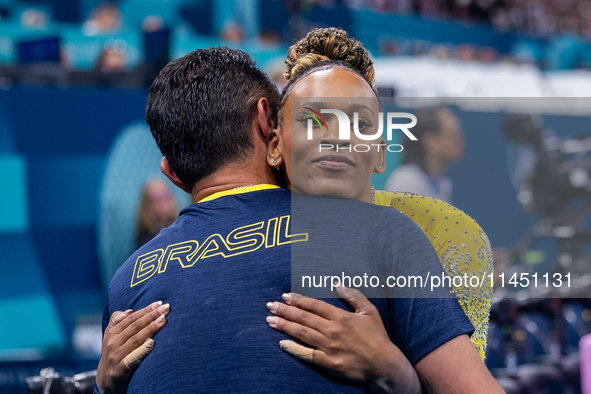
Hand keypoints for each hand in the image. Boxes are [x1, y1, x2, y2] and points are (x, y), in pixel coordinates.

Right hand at [96, 301, 169, 393]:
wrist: (105, 383)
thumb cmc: (114, 356)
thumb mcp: (110, 339)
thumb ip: (116, 323)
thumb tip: (129, 311)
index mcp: (111, 334)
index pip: (131, 318)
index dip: (146, 310)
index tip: (160, 303)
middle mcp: (112, 344)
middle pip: (135, 327)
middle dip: (151, 316)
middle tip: (166, 308)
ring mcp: (115, 357)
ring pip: (135, 340)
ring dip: (150, 329)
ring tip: (163, 320)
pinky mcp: (119, 371)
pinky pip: (132, 359)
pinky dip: (142, 350)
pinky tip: (152, 343)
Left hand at [265, 286, 420, 392]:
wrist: (384, 365)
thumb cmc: (378, 337)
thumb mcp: (370, 311)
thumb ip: (354, 295)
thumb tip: (338, 283)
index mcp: (341, 317)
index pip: (314, 305)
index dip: (298, 300)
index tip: (285, 296)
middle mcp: (333, 330)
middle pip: (303, 318)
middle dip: (284, 311)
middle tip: (270, 306)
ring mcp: (329, 347)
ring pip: (302, 334)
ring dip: (284, 326)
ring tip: (270, 321)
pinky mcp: (329, 363)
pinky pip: (307, 354)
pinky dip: (293, 348)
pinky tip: (282, 343)